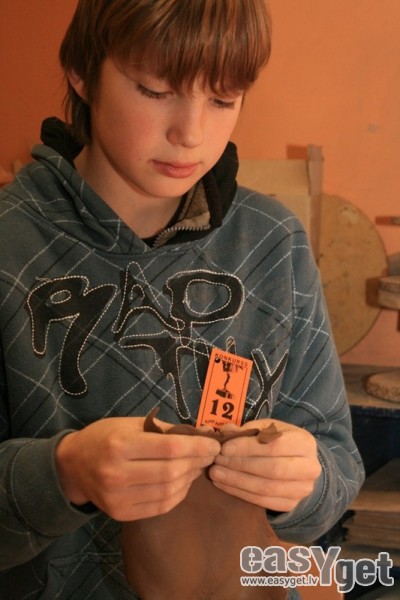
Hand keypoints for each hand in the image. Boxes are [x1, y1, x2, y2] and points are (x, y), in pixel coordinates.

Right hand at [55, 417, 219, 520]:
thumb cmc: (105, 436)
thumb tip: (203, 433)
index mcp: (121, 444)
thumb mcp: (131, 423)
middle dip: (197, 463)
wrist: (73, 465)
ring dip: (190, 479)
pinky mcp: (120, 513)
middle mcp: (117, 473)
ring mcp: (117, 497)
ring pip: (168, 491)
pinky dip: (178, 494)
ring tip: (197, 467)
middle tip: (209, 456)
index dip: (197, 447)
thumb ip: (166, 429)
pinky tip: (183, 482)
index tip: (214, 445)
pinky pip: (160, 506)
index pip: (170, 448)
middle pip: (172, 471)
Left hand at [208, 419, 320, 511]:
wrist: (300, 465)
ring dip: (236, 481)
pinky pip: (262, 501)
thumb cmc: (280, 441)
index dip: (247, 447)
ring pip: (265, 488)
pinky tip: (224, 484)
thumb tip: (226, 431)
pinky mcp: (291, 504)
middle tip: (217, 461)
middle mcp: (309, 468)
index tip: (224, 448)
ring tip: (215, 473)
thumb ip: (248, 429)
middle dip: (240, 465)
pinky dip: (240, 493)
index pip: (274, 446)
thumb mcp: (269, 428)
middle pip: (271, 469)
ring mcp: (302, 489)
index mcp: (305, 442)